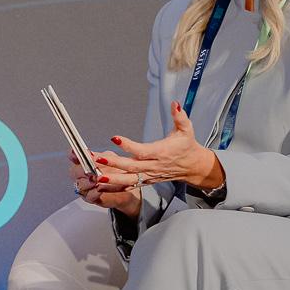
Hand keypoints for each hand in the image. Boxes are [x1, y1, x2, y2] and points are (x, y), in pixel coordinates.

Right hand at [71, 152, 144, 218]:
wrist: (127, 186)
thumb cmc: (118, 171)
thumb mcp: (112, 159)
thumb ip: (100, 156)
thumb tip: (90, 154)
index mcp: (86, 162)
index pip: (74, 157)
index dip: (73, 155)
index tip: (75, 154)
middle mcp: (83, 174)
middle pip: (75, 172)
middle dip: (82, 170)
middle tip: (90, 170)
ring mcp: (85, 187)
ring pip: (81, 185)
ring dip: (88, 182)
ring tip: (96, 180)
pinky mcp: (91, 198)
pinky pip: (89, 196)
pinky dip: (94, 193)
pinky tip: (99, 190)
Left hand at [92, 104, 224, 195]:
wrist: (193, 166)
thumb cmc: (187, 146)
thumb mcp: (186, 129)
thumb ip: (180, 116)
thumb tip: (175, 103)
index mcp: (161, 152)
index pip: (142, 150)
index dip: (128, 145)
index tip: (114, 138)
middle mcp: (153, 165)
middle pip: (131, 166)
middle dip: (113, 163)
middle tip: (97, 158)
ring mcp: (149, 175)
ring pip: (129, 179)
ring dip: (112, 178)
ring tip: (96, 176)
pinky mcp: (146, 180)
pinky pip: (130, 185)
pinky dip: (117, 186)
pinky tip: (102, 184)